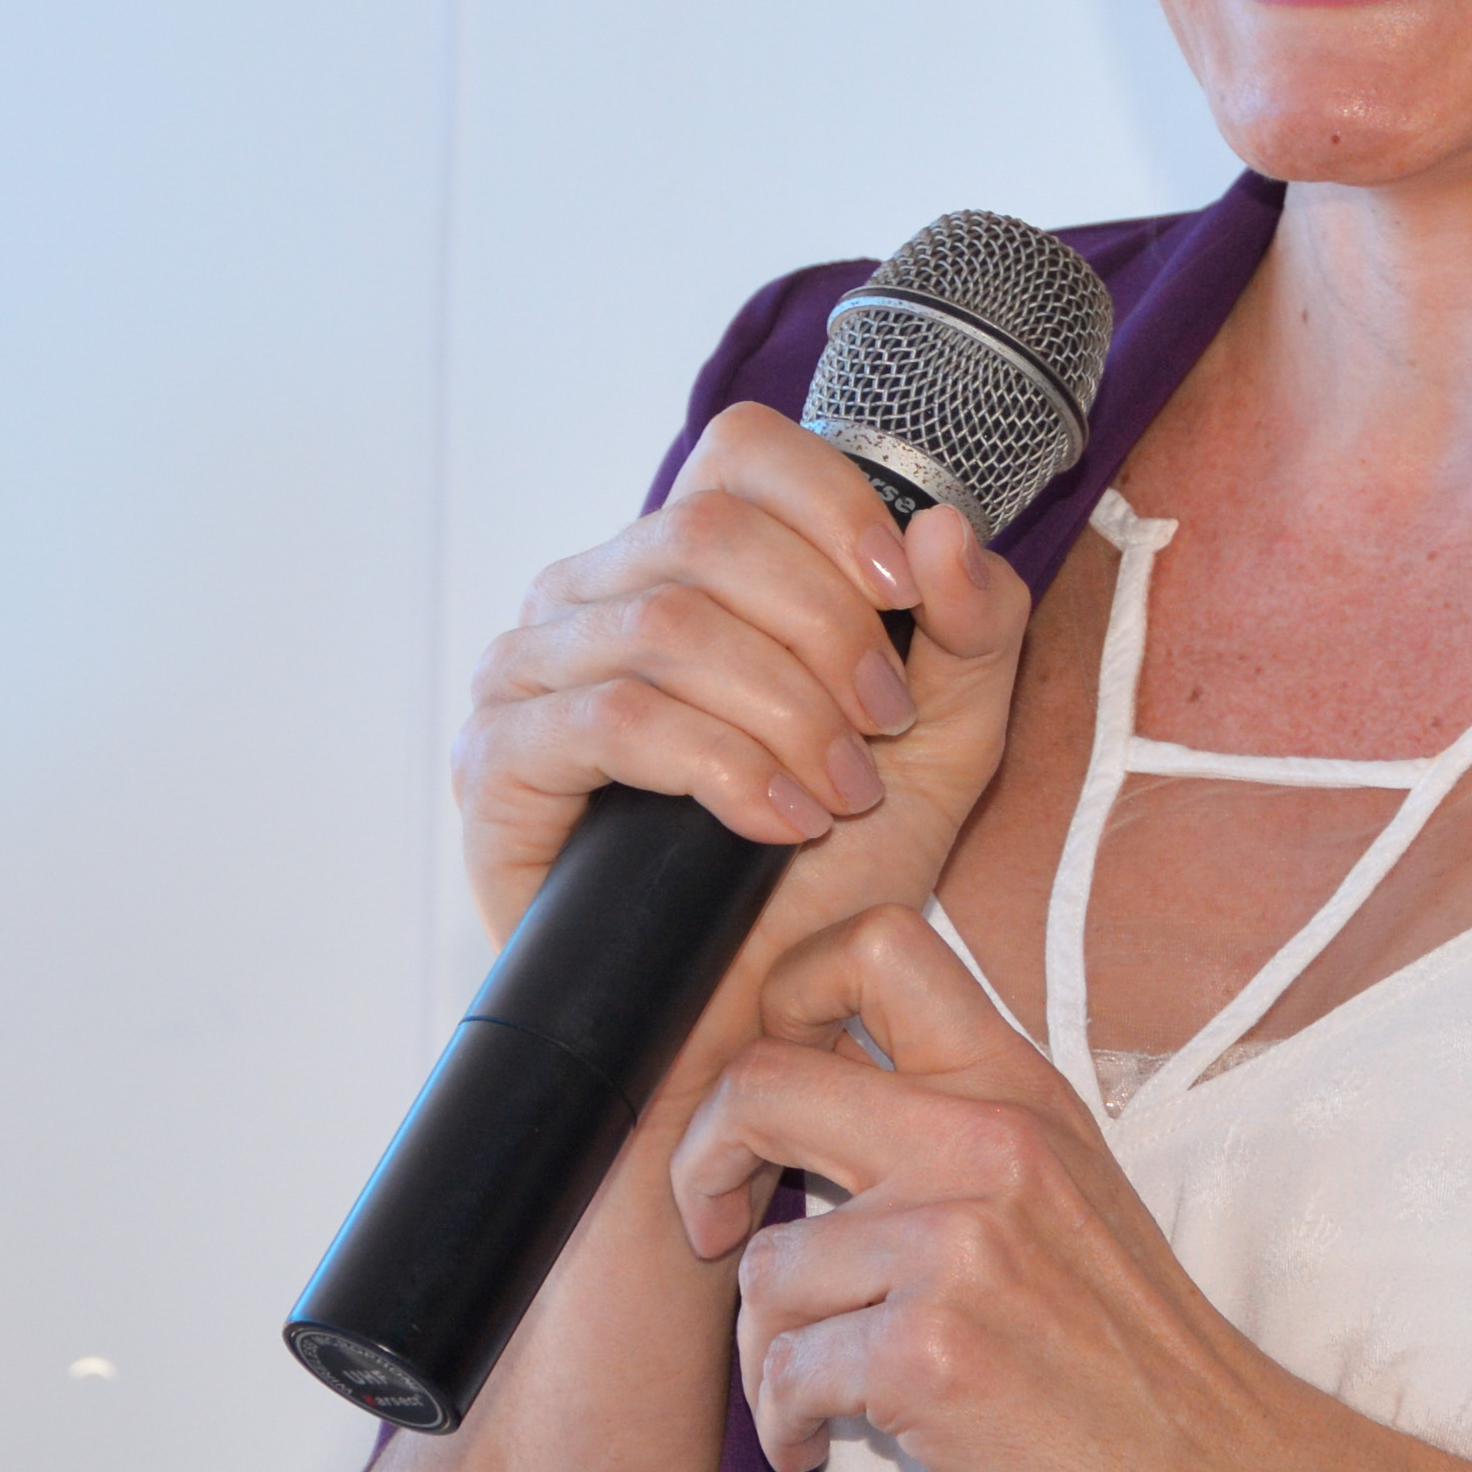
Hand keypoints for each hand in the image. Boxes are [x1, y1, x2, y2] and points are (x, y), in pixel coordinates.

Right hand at [455, 401, 1030, 932]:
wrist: (755, 1019)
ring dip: (784, 711)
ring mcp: (529, 672)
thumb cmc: (835, 871)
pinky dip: (722, 767)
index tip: (903, 598)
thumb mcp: (949, 741)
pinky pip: (614, 719)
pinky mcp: (498, 761)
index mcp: (681, 559)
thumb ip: (974, 627)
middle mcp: (590, 594)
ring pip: (666, 623)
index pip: (738, 451)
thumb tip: (943, 528)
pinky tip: (780, 824)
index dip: (832, 506)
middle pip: (709, 532)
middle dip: (825, 631)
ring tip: (838, 792)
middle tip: (882, 729)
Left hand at [671, 907, 1344, 1471]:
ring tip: (812, 1396)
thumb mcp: (1071, 1195)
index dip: (781, 995)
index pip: (877, 945)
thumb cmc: (1141, 1366)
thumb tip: (814, 1121)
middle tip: (711, 1229)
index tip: (767, 1092)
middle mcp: (987, 1145)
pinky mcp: (929, 1353)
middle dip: (699, 1165)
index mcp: (1020, 1091)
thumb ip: (964, 1140)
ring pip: (763, 1267)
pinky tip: (822, 1443)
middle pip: (763, 1083)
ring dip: (762, 1350)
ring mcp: (957, 1246)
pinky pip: (782, 1372)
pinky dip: (783, 1422)